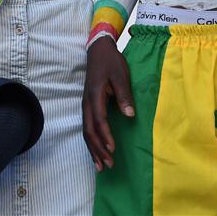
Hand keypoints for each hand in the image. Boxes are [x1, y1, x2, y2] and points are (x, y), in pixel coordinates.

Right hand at [83, 36, 133, 171]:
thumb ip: (124, 95)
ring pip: (86, 131)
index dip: (105, 135)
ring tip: (101, 166)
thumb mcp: (121, 75)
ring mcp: (86, 104)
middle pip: (89, 130)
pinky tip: (96, 151)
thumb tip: (130, 115)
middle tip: (109, 164)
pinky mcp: (88, 105)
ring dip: (93, 149)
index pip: (99, 120)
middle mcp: (87, 102)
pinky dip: (91, 142)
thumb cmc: (111, 62)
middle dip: (98, 149)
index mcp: (95, 95)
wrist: (98, 50)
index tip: (112, 149)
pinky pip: (87, 127)